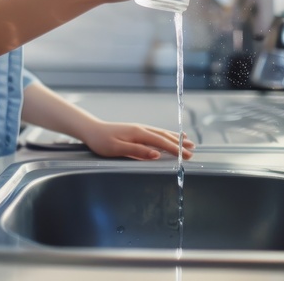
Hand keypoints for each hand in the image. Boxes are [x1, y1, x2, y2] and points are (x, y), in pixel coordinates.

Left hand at [79, 120, 194, 160]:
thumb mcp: (117, 149)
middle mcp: (141, 129)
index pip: (161, 141)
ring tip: (187, 141)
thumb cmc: (101, 141)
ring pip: (161, 133)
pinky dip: (165, 135)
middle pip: (164, 136)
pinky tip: (168, 137)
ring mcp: (139, 129)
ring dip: (174, 138)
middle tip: (192, 150)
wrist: (91, 130)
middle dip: (179, 143)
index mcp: (138, 133)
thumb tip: (156, 154)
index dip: (175, 149)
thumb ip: (137, 151)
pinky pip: (155, 133)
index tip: (186, 155)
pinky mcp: (136, 131)